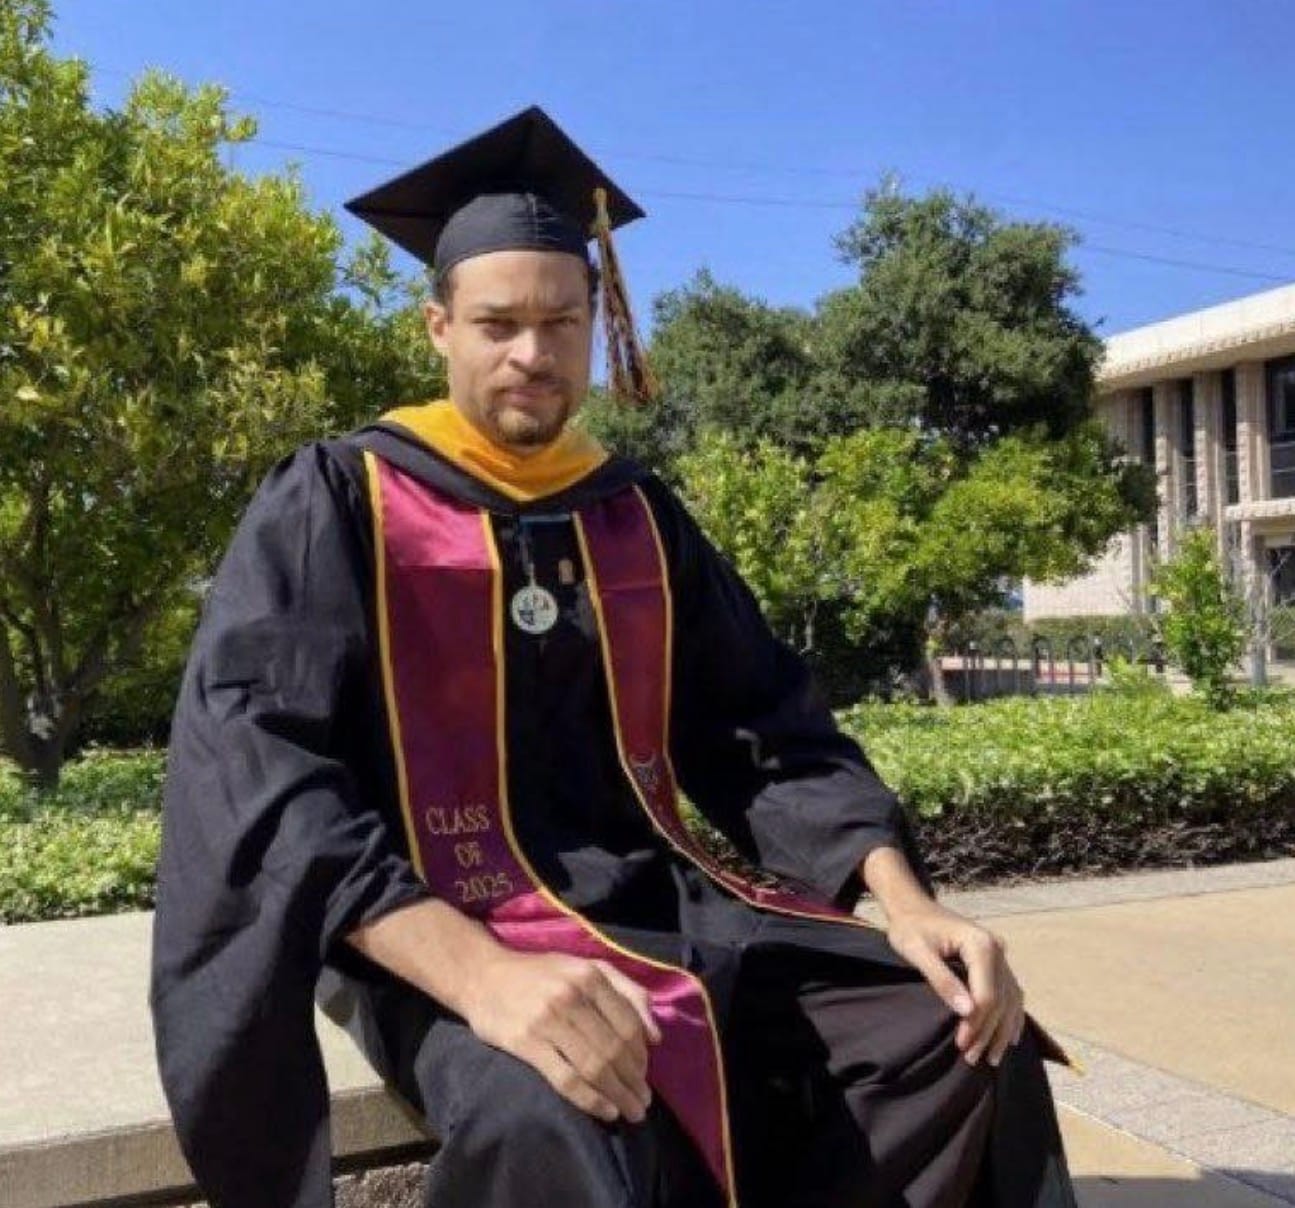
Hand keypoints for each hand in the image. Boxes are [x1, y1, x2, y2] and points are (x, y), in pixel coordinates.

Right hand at [461, 949, 661, 1123]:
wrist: (482, 975)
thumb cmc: (541, 973)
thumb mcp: (586, 966)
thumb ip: (626, 991)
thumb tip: (655, 1035)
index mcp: (590, 976)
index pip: (627, 1024)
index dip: (641, 1056)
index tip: (645, 1076)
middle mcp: (572, 996)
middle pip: (613, 1049)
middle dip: (633, 1082)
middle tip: (642, 1104)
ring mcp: (548, 1021)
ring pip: (594, 1066)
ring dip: (618, 1094)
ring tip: (630, 1112)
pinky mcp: (526, 1043)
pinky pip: (566, 1078)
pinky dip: (590, 1099)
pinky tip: (604, 1110)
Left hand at [884, 902, 1024, 1067]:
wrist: (912, 906)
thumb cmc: (910, 928)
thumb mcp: (917, 952)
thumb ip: (941, 979)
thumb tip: (967, 1011)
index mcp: (980, 944)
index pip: (987, 994)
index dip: (977, 1024)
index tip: (962, 1046)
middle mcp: (997, 949)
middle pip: (1001, 1000)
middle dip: (988, 1033)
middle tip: (972, 1059)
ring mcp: (999, 954)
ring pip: (1011, 1000)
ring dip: (1001, 1030)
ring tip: (990, 1058)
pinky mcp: (996, 960)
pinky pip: (1011, 993)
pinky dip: (1012, 1016)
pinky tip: (1009, 1037)